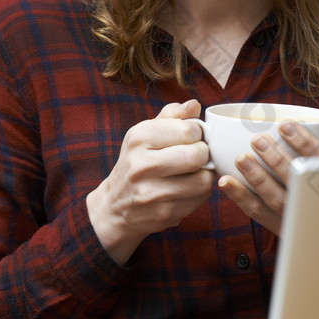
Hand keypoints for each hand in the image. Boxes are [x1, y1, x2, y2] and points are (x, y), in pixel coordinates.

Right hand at [86, 99, 214, 264]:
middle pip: (197, 155)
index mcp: (139, 137)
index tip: (192, 138)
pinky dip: (200, 193)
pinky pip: (199, 199)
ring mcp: (152, 192)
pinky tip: (188, 188)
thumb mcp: (145, 134)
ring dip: (204, 175)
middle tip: (197, 156)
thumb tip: (194, 105)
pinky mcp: (163, 213)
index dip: (198, 133)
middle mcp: (142, 165)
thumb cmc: (136, 163)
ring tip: (194, 172)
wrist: (114, 206)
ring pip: (203, 180)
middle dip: (203, 154)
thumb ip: (171, 116)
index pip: (188, 129)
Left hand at [217, 109, 318, 235]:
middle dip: (277, 161)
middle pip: (298, 184)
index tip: (285, 125)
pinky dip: (241, 198)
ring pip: (277, 202)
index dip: (304, 143)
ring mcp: (300, 219)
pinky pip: (259, 214)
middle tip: (258, 140)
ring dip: (257, 180)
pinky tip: (225, 182)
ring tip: (241, 158)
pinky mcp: (281, 228)